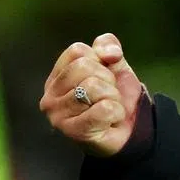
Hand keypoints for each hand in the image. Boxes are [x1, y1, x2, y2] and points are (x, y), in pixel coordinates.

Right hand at [39, 33, 143, 156]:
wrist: (130, 130)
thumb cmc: (116, 96)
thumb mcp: (115, 65)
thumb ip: (109, 47)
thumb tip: (109, 52)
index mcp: (56, 77)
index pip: (76, 51)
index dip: (99, 60)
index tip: (103, 76)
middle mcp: (50, 96)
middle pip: (84, 67)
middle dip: (107, 79)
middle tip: (107, 95)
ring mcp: (58, 116)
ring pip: (93, 87)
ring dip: (112, 97)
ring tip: (107, 108)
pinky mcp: (73, 132)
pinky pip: (104, 108)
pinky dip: (116, 112)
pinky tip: (109, 121)